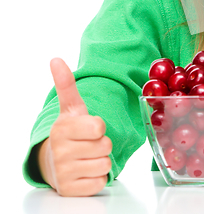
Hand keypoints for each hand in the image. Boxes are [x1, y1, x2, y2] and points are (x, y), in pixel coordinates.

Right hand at [37, 58, 112, 196]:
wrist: (53, 161)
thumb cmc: (70, 131)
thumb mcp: (70, 107)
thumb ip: (66, 85)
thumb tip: (55, 59)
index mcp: (62, 128)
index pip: (99, 126)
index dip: (100, 127)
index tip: (90, 127)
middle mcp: (60, 150)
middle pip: (105, 146)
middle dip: (102, 144)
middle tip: (89, 143)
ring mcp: (64, 172)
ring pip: (105, 164)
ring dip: (101, 160)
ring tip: (88, 156)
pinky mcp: (70, 190)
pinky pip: (99, 182)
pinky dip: (97, 178)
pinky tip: (86, 171)